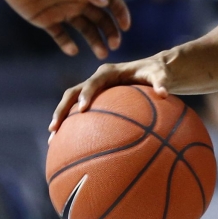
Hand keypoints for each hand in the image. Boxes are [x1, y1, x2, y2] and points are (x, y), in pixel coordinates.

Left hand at [0, 0, 130, 58]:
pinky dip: (68, 44)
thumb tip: (105, 2)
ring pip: (85, 29)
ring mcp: (63, 11)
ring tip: (101, 53)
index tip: (126, 27)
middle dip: (110, 32)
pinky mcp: (46, 20)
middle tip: (115, 45)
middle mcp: (78, 0)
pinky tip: (72, 50)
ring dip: (94, 41)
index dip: (121, 13)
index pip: (111, 1)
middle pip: (101, 19)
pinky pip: (61, 35)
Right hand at [48, 56, 170, 134]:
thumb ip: (160, 82)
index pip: (93, 82)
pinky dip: (72, 126)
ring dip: (60, 119)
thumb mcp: (160, 75)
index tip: (82, 109)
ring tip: (53, 141)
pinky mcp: (95, 101)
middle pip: (72, 93)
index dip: (86, 94)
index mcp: (109, 72)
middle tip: (54, 128)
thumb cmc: (156, 73)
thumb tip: (164, 93)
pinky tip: (69, 146)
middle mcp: (97, 80)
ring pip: (70, 104)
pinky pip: (79, 113)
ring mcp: (94, 91)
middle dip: (62, 110)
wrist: (152, 72)